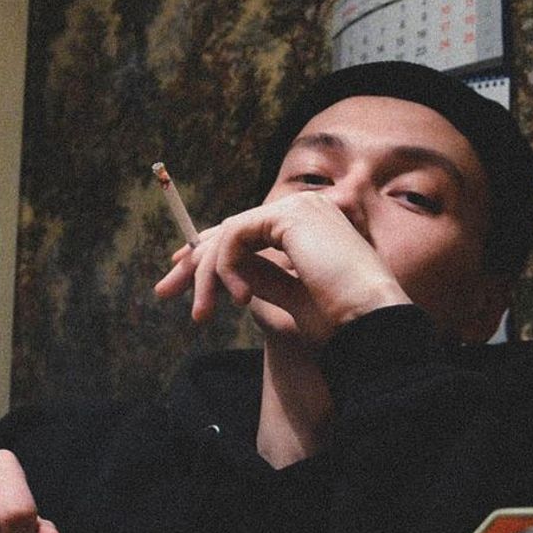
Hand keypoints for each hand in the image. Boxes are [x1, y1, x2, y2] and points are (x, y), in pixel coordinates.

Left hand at [153, 194, 409, 343]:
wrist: (368, 324)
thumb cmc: (339, 322)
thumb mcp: (288, 296)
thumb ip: (258, 274)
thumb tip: (219, 266)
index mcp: (311, 228)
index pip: (248, 232)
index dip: (210, 252)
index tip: (181, 273)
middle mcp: (307, 209)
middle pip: (232, 228)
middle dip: (195, 261)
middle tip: (164, 291)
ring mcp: (301, 208)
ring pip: (229, 234)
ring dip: (206, 275)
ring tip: (201, 313)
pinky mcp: (291, 215)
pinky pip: (236, 235)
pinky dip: (226, 267)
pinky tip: (240, 298)